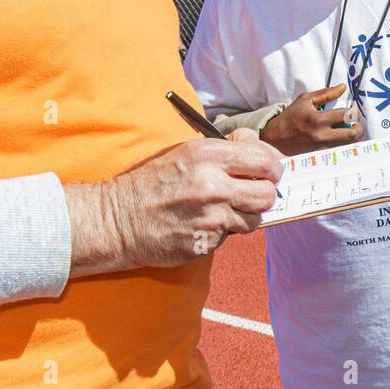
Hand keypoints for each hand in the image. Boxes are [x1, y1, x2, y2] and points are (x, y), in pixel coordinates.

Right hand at [66, 134, 283, 274]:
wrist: (117, 220)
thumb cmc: (152, 183)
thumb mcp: (186, 151)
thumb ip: (226, 148)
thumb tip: (258, 146)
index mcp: (207, 156)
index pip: (264, 159)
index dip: (273, 166)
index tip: (268, 170)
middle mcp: (212, 185)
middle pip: (267, 193)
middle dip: (265, 192)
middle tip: (254, 190)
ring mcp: (210, 217)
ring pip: (255, 218)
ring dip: (246, 214)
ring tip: (226, 208)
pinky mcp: (206, 243)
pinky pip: (231, 236)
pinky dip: (224, 230)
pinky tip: (205, 223)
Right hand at [260, 83, 365, 155]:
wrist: (275, 138)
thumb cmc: (291, 117)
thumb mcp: (305, 100)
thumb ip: (326, 93)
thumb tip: (343, 87)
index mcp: (318, 119)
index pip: (346, 115)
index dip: (354, 113)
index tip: (352, 112)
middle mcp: (321, 135)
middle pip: (352, 135)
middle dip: (358, 129)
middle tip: (356, 125)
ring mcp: (322, 149)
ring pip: (348, 145)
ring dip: (351, 138)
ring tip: (347, 131)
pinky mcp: (321, 157)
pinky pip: (339, 151)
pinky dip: (342, 145)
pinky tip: (338, 139)